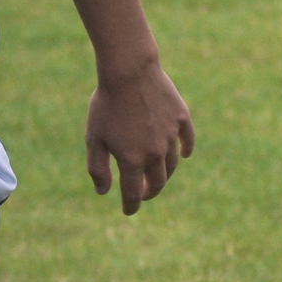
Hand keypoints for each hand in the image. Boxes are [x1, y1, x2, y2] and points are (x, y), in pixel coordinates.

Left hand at [85, 61, 194, 213]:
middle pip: (158, 182)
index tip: (128, 210)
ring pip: (172, 164)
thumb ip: (98, 168)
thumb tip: (102, 192)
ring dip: (165, 174)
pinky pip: (187, 140)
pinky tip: (183, 155)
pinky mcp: (180, 119)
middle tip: (144, 194)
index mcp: (132, 160)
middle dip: (150, 192)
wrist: (129, 71)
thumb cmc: (106, 104)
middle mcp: (155, 153)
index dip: (131, 205)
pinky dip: (185, 150)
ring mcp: (171, 136)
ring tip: (158, 175)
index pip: (133, 193)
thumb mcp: (94, 138)